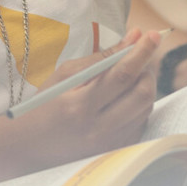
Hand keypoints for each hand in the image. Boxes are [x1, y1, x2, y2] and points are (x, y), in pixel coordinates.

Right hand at [27, 29, 159, 164]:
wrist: (32, 144)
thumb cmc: (46, 103)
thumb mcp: (65, 74)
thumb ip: (101, 57)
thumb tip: (132, 37)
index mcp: (81, 105)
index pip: (121, 75)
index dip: (141, 53)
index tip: (154, 34)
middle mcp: (99, 128)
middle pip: (141, 93)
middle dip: (147, 68)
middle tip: (138, 56)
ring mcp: (110, 143)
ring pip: (145, 108)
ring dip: (144, 85)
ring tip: (129, 75)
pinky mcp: (117, 150)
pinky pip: (141, 122)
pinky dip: (139, 104)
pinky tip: (125, 97)